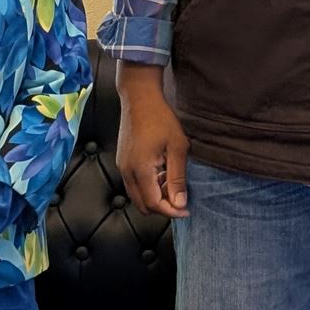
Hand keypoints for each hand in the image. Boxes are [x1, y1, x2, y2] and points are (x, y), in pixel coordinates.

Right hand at [115, 63, 189, 218]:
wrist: (139, 98)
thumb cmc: (160, 118)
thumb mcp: (177, 147)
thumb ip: (177, 178)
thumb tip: (179, 203)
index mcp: (140, 170)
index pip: (154, 204)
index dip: (172, 211)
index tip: (187, 210)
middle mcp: (127, 172)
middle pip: (143, 206)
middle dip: (163, 208)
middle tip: (181, 198)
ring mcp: (122, 167)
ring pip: (137, 197)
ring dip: (155, 197)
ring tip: (172, 182)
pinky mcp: (122, 162)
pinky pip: (133, 185)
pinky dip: (148, 188)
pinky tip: (161, 173)